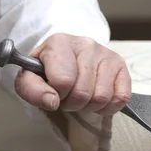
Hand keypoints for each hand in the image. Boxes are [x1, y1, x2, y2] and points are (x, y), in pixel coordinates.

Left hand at [14, 33, 130, 114]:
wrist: (65, 55)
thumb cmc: (47, 69)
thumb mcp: (29, 77)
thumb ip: (32, 90)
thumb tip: (52, 101)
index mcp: (60, 43)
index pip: (63, 80)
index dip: (56, 94)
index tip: (54, 91)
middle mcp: (86, 44)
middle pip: (83, 92)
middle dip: (72, 103)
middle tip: (66, 96)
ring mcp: (106, 54)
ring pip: (101, 97)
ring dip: (88, 106)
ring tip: (80, 96)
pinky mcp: (120, 65)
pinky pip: (121, 97)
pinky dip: (108, 107)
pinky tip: (96, 99)